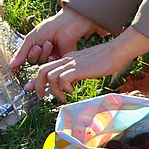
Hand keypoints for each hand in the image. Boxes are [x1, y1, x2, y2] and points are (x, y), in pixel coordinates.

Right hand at [10, 6, 98, 70]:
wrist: (64, 26)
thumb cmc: (48, 28)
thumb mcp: (31, 39)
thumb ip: (21, 53)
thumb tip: (11, 66)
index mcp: (33, 46)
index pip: (24, 58)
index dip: (20, 61)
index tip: (15, 68)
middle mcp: (41, 53)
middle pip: (32, 61)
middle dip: (34, 54)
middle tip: (38, 46)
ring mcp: (51, 58)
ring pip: (41, 64)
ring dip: (44, 54)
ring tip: (49, 44)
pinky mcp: (60, 61)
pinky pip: (51, 66)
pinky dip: (50, 60)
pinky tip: (54, 53)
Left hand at [25, 28, 148, 100]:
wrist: (116, 52)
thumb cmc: (105, 61)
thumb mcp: (85, 68)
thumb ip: (75, 75)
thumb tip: (67, 86)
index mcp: (66, 59)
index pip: (46, 67)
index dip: (37, 79)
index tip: (32, 89)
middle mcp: (66, 60)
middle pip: (42, 70)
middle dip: (38, 85)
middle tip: (42, 97)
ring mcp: (72, 63)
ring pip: (50, 75)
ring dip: (52, 89)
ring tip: (62, 96)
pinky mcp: (79, 68)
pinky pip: (63, 78)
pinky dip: (64, 87)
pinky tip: (72, 91)